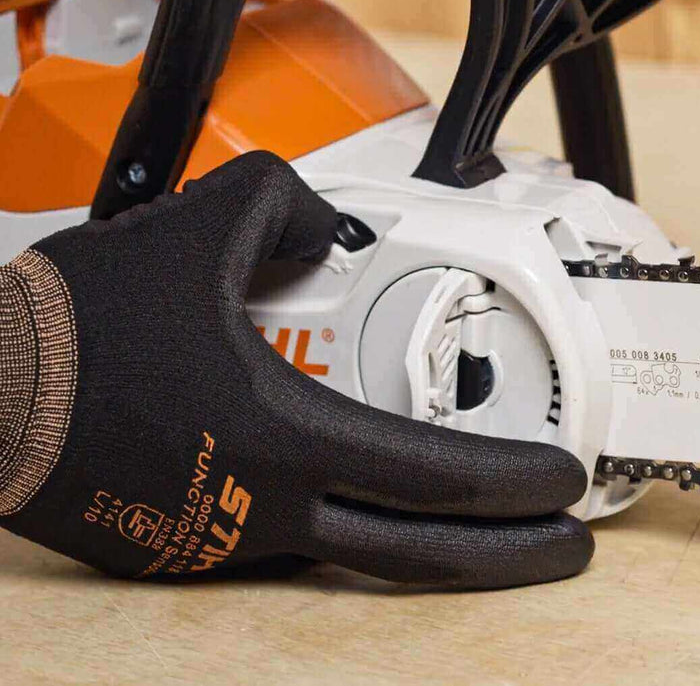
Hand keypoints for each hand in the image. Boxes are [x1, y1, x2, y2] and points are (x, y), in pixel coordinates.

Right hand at [0, 151, 592, 586]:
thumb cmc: (72, 330)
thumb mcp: (194, 230)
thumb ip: (287, 205)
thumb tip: (330, 225)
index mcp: (286, 435)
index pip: (439, 477)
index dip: (518, 484)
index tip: (565, 482)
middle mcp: (268, 505)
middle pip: (422, 555)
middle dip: (511, 556)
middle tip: (565, 547)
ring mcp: (229, 541)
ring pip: (358, 555)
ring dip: (431, 544)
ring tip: (480, 523)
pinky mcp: (193, 553)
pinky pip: (295, 545)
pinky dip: (347, 528)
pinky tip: (365, 504)